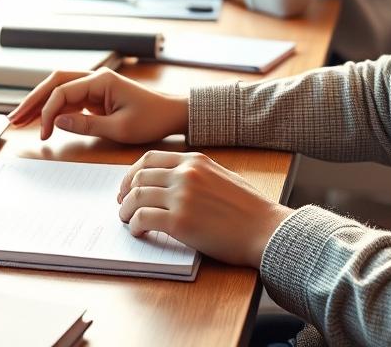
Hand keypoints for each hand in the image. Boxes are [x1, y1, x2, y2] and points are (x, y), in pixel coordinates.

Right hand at [7, 68, 188, 142]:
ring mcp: (94, 86)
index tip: (43, 134)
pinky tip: (40, 120)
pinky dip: (52, 109)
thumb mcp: (120, 129)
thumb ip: (87, 125)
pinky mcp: (96, 96)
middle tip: (13, 118)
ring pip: (58, 89)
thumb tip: (58, 123)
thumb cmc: (152, 119)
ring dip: (38, 102)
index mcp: (101, 81)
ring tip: (18, 118)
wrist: (173, 113)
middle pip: (54, 83)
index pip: (63, 92)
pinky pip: (68, 99)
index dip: (48, 113)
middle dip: (32, 100)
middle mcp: (95, 79)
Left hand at [117, 151, 290, 267]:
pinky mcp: (180, 222)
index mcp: (195, 161)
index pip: (149, 158)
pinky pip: (143, 219)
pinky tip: (139, 231)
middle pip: (139, 177)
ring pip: (136, 197)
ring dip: (126, 210)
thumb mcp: (221, 176)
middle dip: (126, 192)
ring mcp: (182, 197)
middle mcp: (185, 174)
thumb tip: (167, 181)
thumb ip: (195, 174)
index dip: (132, 173)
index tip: (128, 186)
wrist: (266, 230)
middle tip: (123, 205)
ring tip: (127, 220)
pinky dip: (135, 226)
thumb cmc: (248, 209)